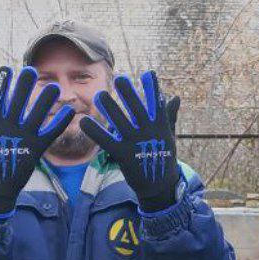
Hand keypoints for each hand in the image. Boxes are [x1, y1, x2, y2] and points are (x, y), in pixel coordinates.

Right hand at [0, 66, 73, 216]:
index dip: (0, 84)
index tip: (6, 69)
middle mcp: (8, 129)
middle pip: (17, 103)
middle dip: (24, 86)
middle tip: (31, 70)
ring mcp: (22, 140)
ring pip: (36, 116)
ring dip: (46, 101)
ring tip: (55, 87)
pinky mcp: (35, 150)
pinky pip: (50, 134)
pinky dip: (60, 122)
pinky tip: (69, 111)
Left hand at [79, 71, 182, 211]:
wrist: (159, 185)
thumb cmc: (163, 157)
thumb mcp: (169, 135)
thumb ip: (169, 115)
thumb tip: (175, 97)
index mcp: (159, 126)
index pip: (157, 103)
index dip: (152, 88)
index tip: (148, 73)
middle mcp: (147, 132)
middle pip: (136, 109)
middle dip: (128, 93)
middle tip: (119, 78)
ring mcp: (134, 143)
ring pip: (120, 122)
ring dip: (109, 108)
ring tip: (99, 95)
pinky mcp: (122, 155)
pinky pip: (106, 141)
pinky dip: (94, 131)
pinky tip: (83, 121)